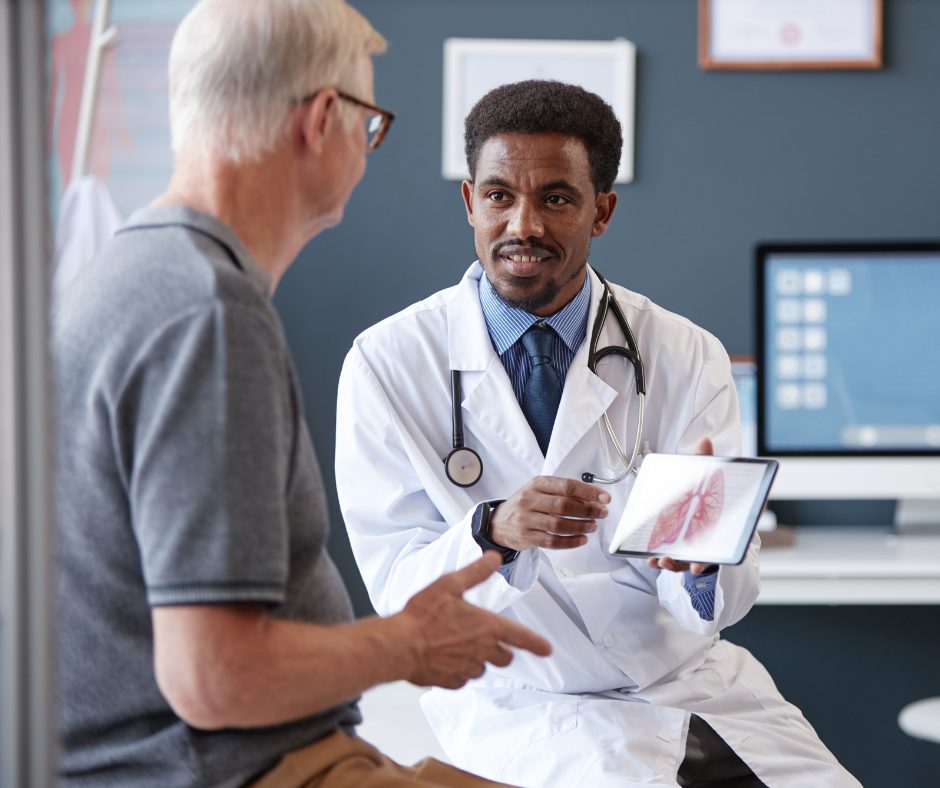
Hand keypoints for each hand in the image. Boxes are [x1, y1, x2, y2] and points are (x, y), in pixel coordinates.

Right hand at [398, 552, 551, 688]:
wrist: (400, 645)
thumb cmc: (423, 615)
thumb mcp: (450, 585)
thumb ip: (476, 573)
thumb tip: (494, 558)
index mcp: (487, 627)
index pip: (522, 638)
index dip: (537, 644)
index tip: (547, 649)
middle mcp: (483, 651)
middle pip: (505, 657)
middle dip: (500, 650)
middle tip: (483, 638)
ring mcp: (468, 669)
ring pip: (483, 668)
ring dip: (478, 659)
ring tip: (456, 645)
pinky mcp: (452, 682)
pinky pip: (463, 678)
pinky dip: (459, 670)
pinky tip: (444, 657)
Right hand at [488, 476, 610, 551]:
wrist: (498, 522)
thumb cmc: (525, 505)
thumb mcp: (539, 491)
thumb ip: (562, 493)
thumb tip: (592, 499)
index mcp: (537, 484)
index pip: (567, 486)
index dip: (589, 492)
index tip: (604, 498)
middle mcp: (530, 500)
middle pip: (564, 505)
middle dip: (588, 510)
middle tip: (602, 513)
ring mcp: (526, 519)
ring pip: (559, 525)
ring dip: (580, 526)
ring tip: (592, 526)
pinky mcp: (526, 536)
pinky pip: (552, 541)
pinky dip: (570, 542)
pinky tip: (581, 539)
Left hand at [646, 437, 716, 575]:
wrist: (708, 504)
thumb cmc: (709, 495)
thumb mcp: (708, 478)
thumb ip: (707, 461)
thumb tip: (704, 440)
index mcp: (719, 529)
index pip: (717, 546)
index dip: (707, 559)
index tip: (697, 567)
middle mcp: (709, 542)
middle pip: (701, 558)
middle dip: (689, 564)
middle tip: (677, 565)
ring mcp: (695, 549)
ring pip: (685, 562)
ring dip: (672, 564)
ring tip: (660, 561)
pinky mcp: (682, 551)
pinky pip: (673, 560)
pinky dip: (662, 561)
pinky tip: (650, 559)